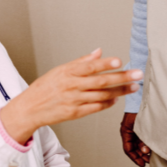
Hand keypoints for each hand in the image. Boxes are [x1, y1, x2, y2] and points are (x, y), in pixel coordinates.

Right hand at [0, 49, 142, 142]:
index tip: (120, 61)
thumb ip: (81, 62)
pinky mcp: (74, 113)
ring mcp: (73, 101)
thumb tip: (98, 52)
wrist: (29, 109)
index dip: (105, 64)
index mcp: (67, 72)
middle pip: (100, 82)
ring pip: (101, 96)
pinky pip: (95, 108)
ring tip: (133, 87)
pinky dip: (107, 104)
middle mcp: (71, 86)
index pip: (90, 66)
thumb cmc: (44, 88)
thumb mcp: (59, 70)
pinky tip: (116, 99)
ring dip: (119, 91)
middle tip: (137, 75)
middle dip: (121, 78)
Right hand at [120, 112, 150, 166]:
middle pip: (133, 148)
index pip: (128, 149)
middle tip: (148, 161)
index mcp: (125, 131)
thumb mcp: (141, 125)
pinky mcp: (141, 127)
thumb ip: (143, 139)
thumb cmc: (140, 107)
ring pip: (138, 144)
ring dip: (144, 151)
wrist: (143, 96)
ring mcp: (134, 129)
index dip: (135, 158)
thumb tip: (145, 151)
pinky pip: (142, 139)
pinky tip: (152, 148)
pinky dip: (146, 144)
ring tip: (151, 156)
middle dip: (140, 156)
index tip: (142, 164)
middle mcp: (129, 131)